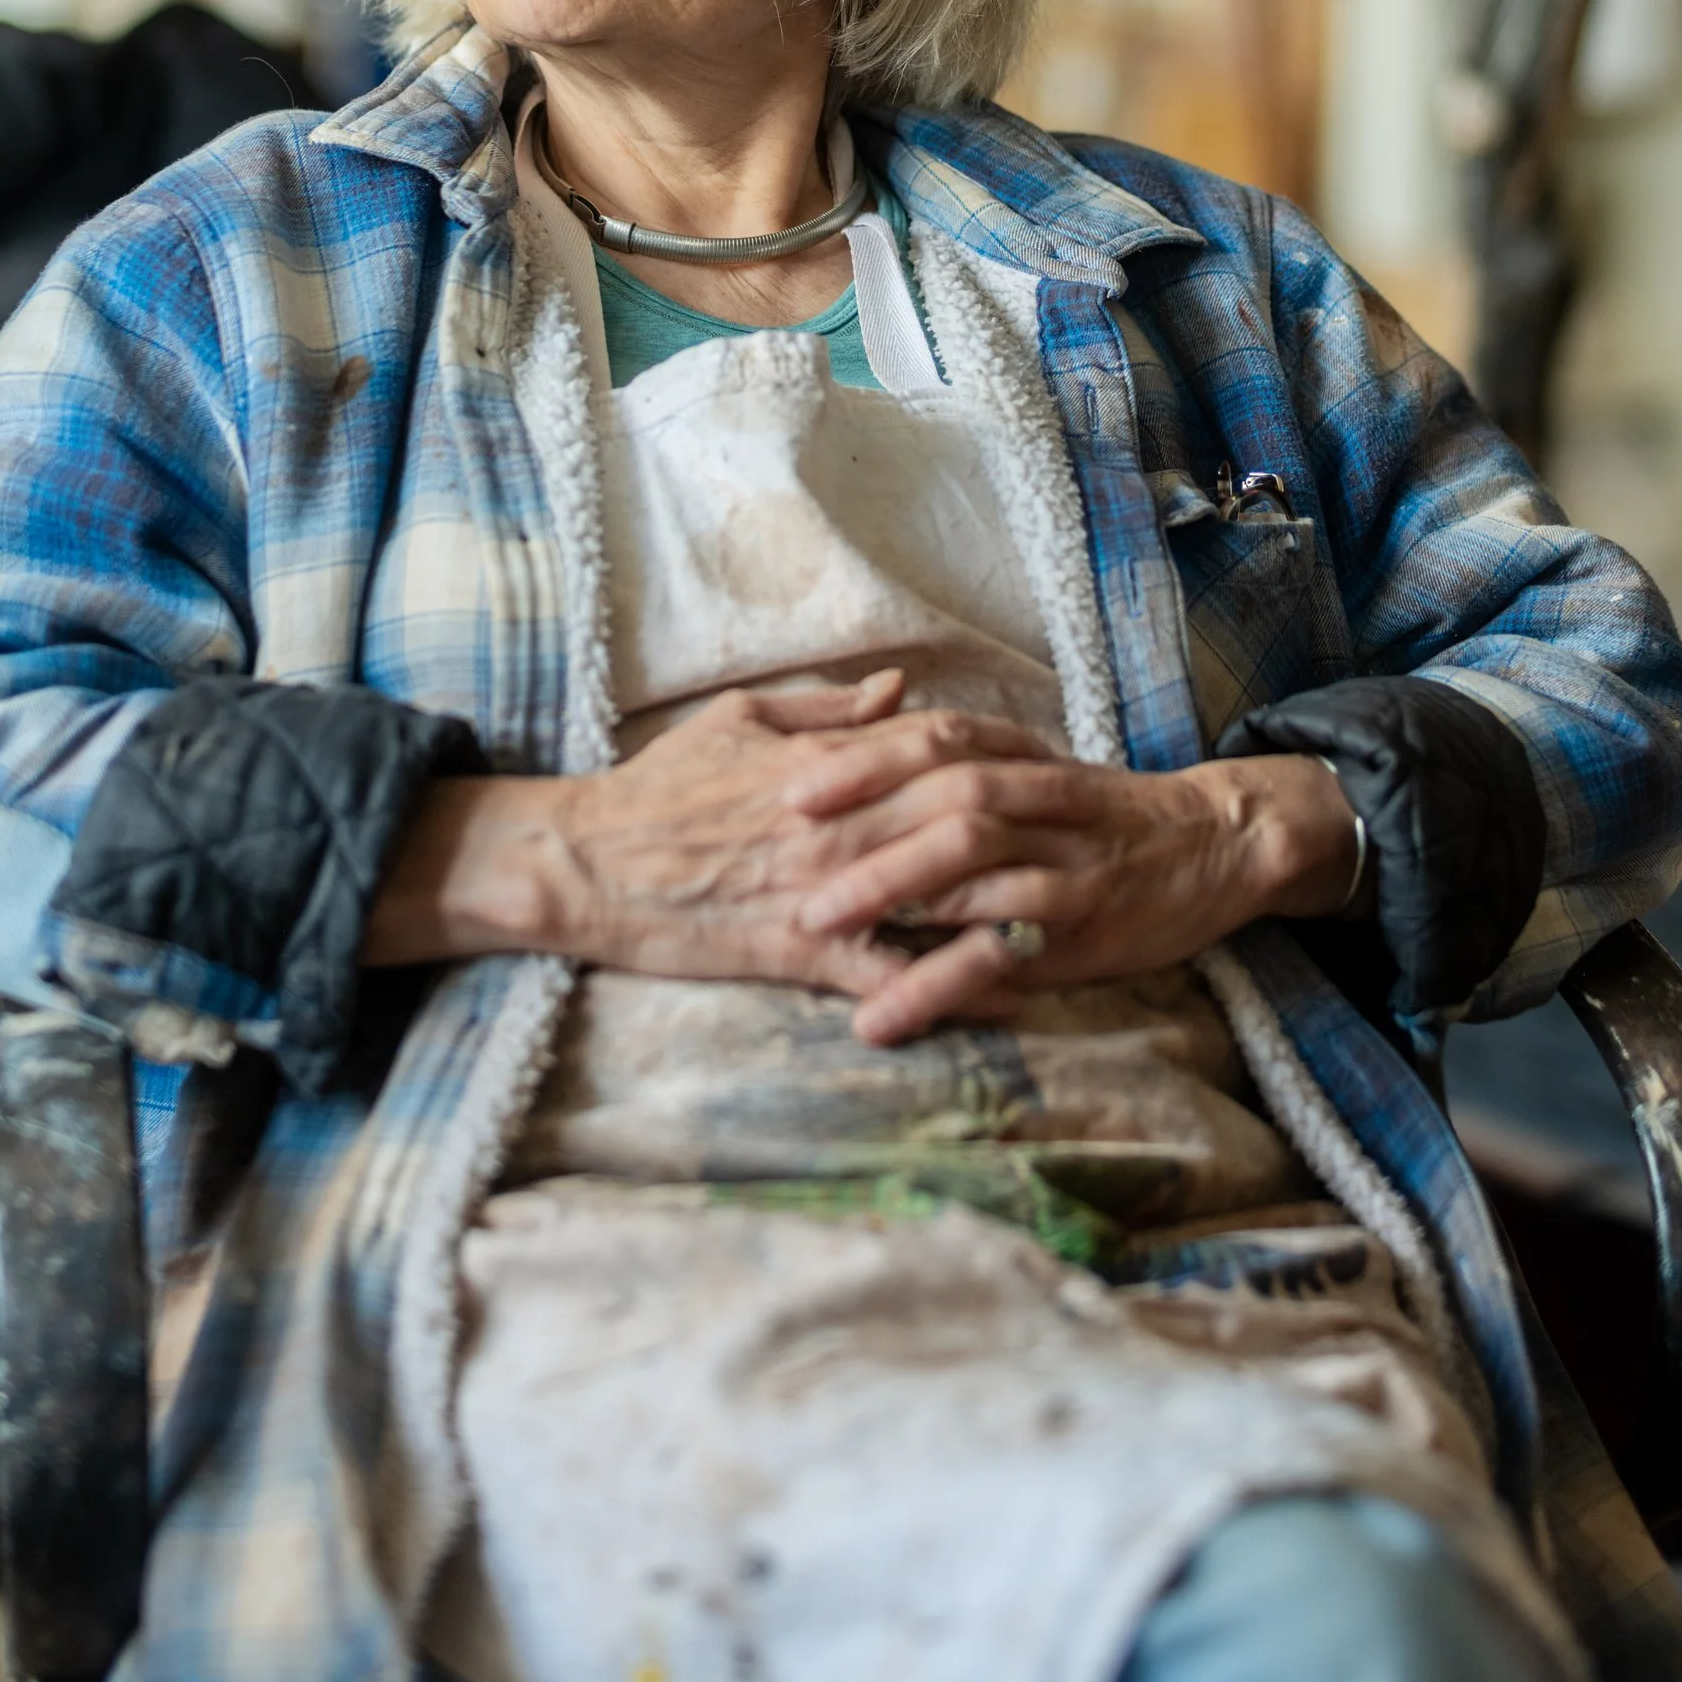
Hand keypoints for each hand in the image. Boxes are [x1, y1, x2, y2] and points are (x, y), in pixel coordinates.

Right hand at [369, 670, 1054, 1003]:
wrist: (586, 864)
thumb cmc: (656, 789)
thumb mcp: (738, 720)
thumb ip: (826, 708)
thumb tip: (899, 687)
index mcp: (825, 763)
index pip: (936, 745)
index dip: (1003, 754)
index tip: (1053, 765)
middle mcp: (838, 822)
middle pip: (960, 815)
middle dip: (1032, 826)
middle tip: (1095, 837)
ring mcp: (824, 890)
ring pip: (941, 892)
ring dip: (1014, 902)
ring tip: (1084, 913)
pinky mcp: (803, 954)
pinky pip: (896, 974)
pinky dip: (956, 985)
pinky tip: (1012, 994)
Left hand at [783, 710, 1364, 1044]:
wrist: (1217, 846)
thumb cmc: (1108, 816)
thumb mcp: (1044, 771)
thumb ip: (971, 762)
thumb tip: (869, 756)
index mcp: (1028, 761)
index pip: (940, 740)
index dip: (864, 757)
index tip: (790, 781)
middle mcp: (1046, 804)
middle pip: (948, 797)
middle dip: (863, 823)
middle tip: (785, 852)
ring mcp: (1067, 868)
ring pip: (976, 867)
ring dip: (890, 892)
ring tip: (815, 926)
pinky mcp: (1082, 932)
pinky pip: (1002, 956)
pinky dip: (937, 983)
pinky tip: (880, 1014)